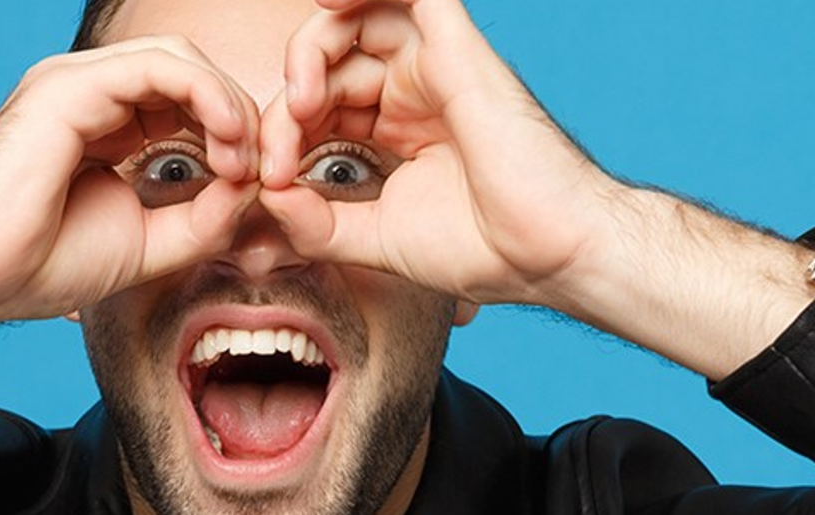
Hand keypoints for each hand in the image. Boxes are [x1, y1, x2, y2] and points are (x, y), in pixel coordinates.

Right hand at [0, 36, 260, 393]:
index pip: (185, 99)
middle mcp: (88, 93)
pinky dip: (207, 97)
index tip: (255, 184)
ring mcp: (76, 84)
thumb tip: (253, 189)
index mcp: (102, 122)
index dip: (232, 133)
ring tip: (245, 158)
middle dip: (237, 115)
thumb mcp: (150, 242)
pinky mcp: (70, 88)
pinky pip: (159, 66)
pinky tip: (227, 141)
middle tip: (259, 169)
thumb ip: (204, 216)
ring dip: (228, 105)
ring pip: (178, 58)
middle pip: (188, 72)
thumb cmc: (38, 263)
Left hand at [257, 0, 628, 306]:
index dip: (283, 133)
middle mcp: (416, 88)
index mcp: (399, 126)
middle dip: (288, 101)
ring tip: (299, 100)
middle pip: (330, 60)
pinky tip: (328, 1)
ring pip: (358, 19)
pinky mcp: (455, 48)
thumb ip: (315, 221)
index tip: (272, 182)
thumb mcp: (374, 237)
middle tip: (277, 154)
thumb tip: (266, 195)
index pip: (321, 102)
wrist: (547, 254)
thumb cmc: (484, 249)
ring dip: (311, 50)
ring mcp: (436, 64)